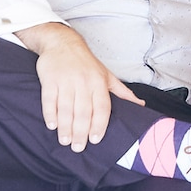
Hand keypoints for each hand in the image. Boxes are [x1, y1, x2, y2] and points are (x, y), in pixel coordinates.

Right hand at [19, 21, 141, 150]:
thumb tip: (140, 105)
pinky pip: (49, 100)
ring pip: (66, 108)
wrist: (63, 43)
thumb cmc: (87, 63)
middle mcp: (83, 82)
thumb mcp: (107, 75)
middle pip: (83, 111)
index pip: (101, 107)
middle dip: (80, 132)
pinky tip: (52, 125)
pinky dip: (50, 114)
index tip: (96, 140)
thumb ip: (122, 92)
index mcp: (99, 82)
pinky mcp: (50, 79)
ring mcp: (66, 80)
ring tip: (65, 141)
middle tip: (78, 147)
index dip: (99, 125)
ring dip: (65, 127)